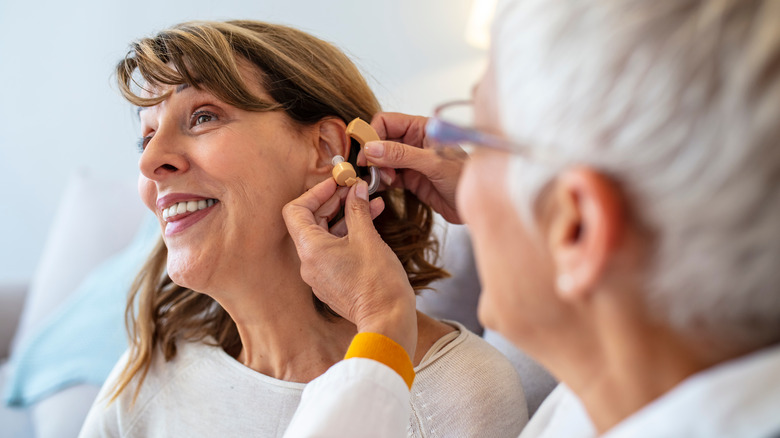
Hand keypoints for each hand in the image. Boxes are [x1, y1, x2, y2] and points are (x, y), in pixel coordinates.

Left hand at [283, 178, 417, 357]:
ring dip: (344, 216)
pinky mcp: (331, 282)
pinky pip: (333, 250)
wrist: (388, 321)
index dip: (315, 192)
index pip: (295, 210)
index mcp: (310, 249)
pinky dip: (347, 234)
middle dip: (333, 201)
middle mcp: (308, 263)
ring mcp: (319, 274)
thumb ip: (358, 209)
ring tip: (369, 202)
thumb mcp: (367, 237)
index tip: (336, 183)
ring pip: (324, 235)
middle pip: (310, 221)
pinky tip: (370, 222)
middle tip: (355, 188)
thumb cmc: (378, 283)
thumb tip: (356, 189)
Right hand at [358, 112, 466, 223]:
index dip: (373, 134)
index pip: (386, 122)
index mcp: (422, 128)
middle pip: (381, 140)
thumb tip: (371, 149)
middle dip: (373, 154)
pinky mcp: (410, 179)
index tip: (366, 152)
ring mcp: (411, 160)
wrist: (477, 206)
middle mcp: (414, 141)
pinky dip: (380, 181)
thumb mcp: (433, 163)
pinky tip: (380, 187)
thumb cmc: (465, 178)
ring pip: (382, 159)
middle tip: (372, 169)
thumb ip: (401, 155)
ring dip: (376, 169)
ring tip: (382, 180)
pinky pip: (388, 175)